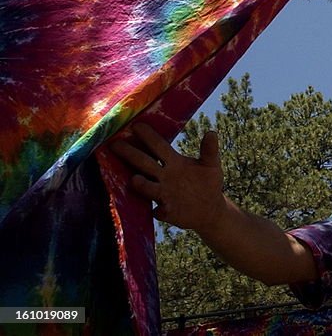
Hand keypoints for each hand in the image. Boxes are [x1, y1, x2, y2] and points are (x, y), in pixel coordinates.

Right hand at [110, 123, 226, 231]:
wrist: (209, 209)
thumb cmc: (208, 182)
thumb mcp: (211, 165)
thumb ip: (210, 150)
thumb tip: (212, 132)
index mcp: (174, 162)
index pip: (158, 146)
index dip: (148, 136)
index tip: (136, 125)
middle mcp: (165, 176)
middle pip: (145, 163)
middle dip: (130, 154)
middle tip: (115, 144)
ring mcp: (164, 194)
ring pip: (148, 188)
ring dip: (141, 184)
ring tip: (135, 179)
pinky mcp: (168, 212)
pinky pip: (160, 211)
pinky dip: (159, 210)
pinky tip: (158, 210)